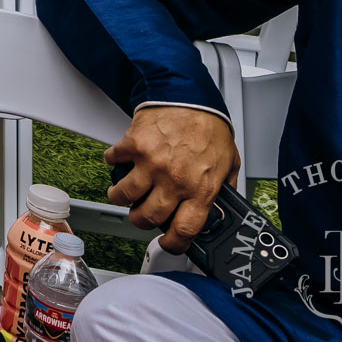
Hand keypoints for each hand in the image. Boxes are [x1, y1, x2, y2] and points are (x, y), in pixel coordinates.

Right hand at [106, 105, 238, 251]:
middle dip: (140, 220)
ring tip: (122, 193)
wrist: (190, 97)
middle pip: (147, 217)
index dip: (174, 244)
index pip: (184, 230)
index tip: (168, 243)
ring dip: (120, 197)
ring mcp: (151, 164)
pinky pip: (113, 160)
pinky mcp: (133, 146)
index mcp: (200, 189)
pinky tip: (120, 159)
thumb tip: (222, 205)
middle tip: (140, 215)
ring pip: (123, 195)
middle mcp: (174, 180)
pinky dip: (113, 161)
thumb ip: (224, 187)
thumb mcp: (228, 164)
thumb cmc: (209, 127)